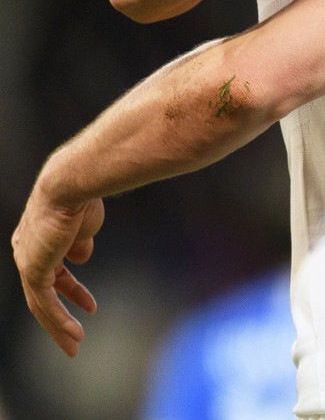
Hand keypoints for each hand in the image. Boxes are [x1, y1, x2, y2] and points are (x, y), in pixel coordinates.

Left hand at [14, 192, 104, 355]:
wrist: (71, 186)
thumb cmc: (81, 199)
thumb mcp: (84, 227)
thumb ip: (80, 244)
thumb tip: (81, 258)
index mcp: (38, 242)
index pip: (53, 275)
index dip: (72, 292)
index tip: (91, 305)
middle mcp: (26, 254)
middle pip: (42, 296)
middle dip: (59, 319)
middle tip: (75, 338)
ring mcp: (27, 263)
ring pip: (41, 305)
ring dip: (59, 326)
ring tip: (75, 345)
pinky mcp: (33, 270)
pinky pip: (45, 303)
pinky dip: (60, 319)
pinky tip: (76, 331)